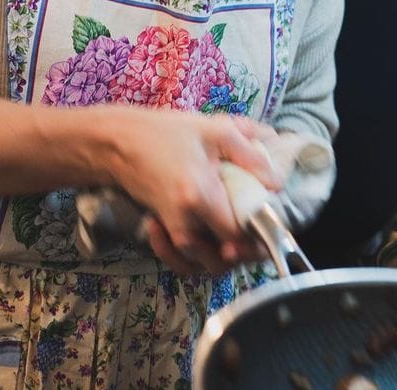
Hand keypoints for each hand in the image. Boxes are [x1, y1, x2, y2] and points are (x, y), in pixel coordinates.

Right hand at [103, 107, 283, 273]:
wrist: (119, 143)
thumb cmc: (168, 133)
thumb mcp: (216, 132)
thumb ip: (250, 156)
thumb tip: (277, 183)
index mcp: (199, 196)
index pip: (237, 235)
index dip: (259, 238)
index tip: (272, 229)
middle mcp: (184, 221)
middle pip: (223, 259)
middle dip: (246, 253)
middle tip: (262, 237)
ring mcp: (171, 230)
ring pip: (203, 265)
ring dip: (224, 259)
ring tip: (241, 240)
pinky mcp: (164, 231)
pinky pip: (183, 261)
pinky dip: (198, 259)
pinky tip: (209, 240)